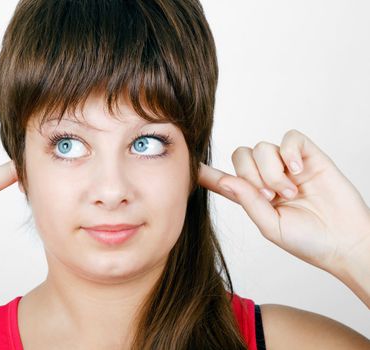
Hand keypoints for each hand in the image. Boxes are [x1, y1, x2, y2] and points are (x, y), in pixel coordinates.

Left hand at [197, 129, 369, 275]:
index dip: (206, 173)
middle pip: (241, 156)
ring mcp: (288, 165)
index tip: (186, 166)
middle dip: (251, 176)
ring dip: (273, 172)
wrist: (345, 242)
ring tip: (290, 193)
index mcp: (253, 196)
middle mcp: (267, 177)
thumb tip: (226, 180)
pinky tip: (298, 172)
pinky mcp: (309, 156)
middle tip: (271, 197)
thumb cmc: (308, 241)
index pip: (224, 179)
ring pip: (263, 148)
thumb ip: (248, 201)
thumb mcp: (270, 226)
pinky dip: (289, 152)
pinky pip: (290, 138)